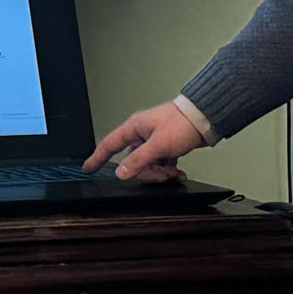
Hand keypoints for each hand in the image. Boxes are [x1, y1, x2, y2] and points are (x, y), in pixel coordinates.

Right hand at [82, 102, 200, 181]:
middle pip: (133, 161)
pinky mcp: (165, 147)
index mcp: (134, 127)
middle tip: (162, 174)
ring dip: (160, 172)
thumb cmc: (182, 123)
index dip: (97, 157)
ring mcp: (153, 141)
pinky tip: (177, 171)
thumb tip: (121, 172)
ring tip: (173, 172)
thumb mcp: (159, 145)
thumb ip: (139, 160)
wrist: (204, 119)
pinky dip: (168, 170)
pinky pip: (159, 164)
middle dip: (148, 172)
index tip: (88, 168)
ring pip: (148, 165)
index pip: (110, 144)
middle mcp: (142, 134)